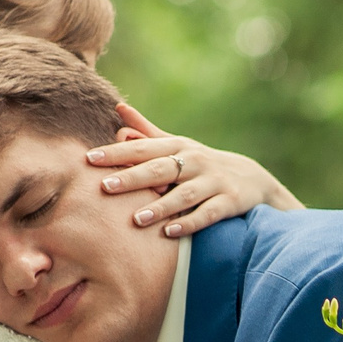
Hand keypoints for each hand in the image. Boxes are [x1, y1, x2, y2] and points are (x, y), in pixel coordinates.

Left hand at [86, 107, 302, 240]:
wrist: (252, 180)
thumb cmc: (202, 164)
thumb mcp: (177, 145)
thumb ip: (147, 131)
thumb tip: (118, 109)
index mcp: (177, 147)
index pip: (142, 148)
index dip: (116, 152)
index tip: (89, 158)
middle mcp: (194, 161)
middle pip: (160, 169)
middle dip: (133, 177)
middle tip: (106, 186)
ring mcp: (213, 182)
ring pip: (184, 195)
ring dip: (160, 206)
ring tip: (136, 219)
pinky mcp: (229, 202)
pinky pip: (208, 214)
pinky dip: (190, 222)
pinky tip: (170, 232)